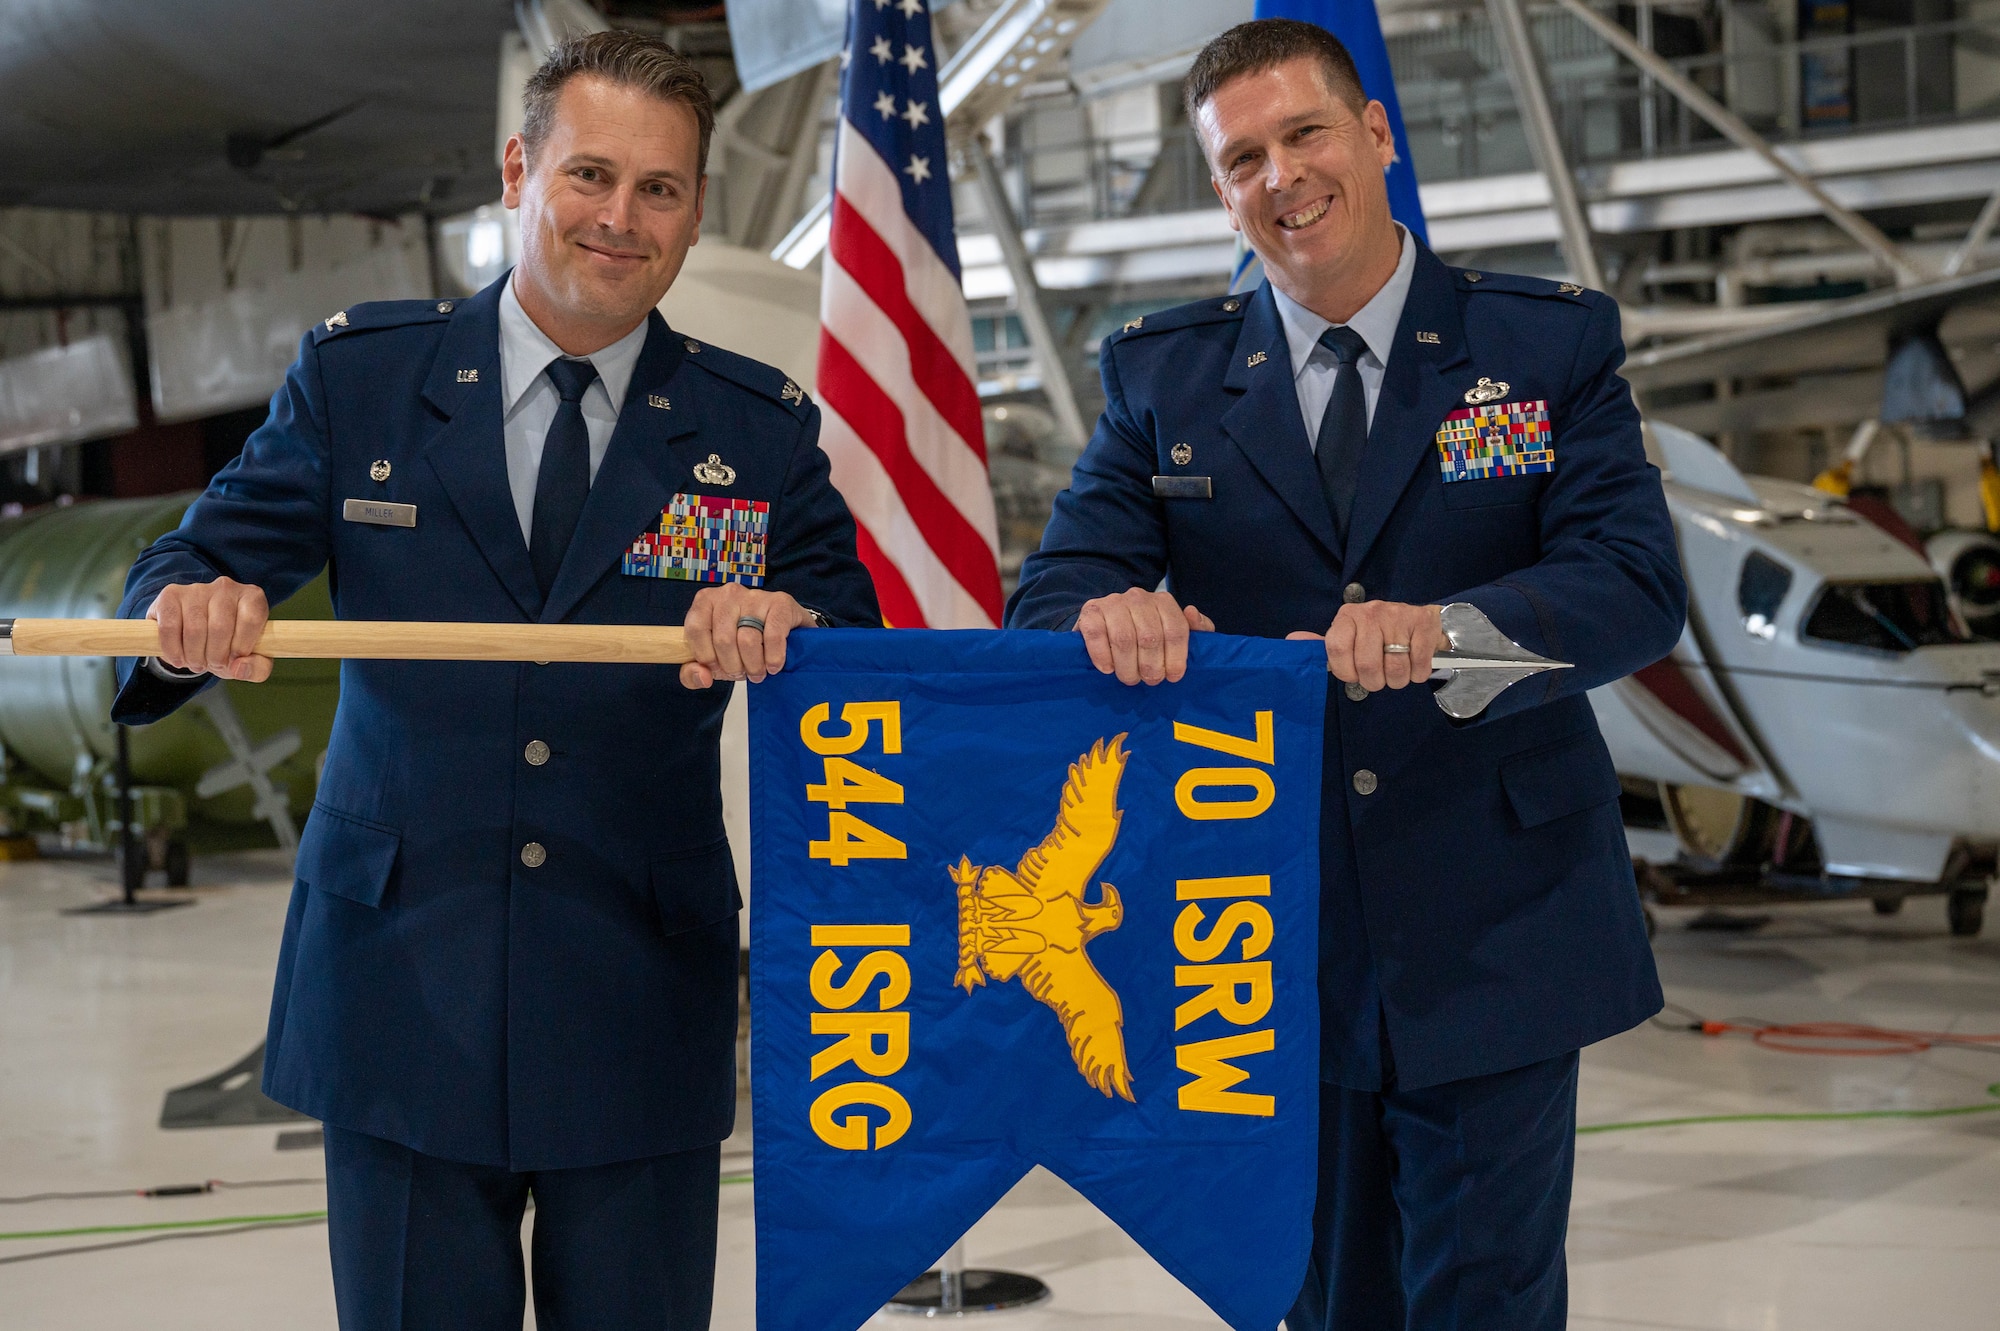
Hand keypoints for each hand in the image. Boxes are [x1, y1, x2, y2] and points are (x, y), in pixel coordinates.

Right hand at [146, 578, 272, 681]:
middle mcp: (226, 587)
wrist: (195, 635)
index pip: (251, 620)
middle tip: (213, 665)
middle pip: (220, 627)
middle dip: (216, 657)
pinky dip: (173, 650)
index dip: (241, 647)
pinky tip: (179, 658)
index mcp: (252, 598)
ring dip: (194, 657)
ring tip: (197, 663)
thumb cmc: (228, 646)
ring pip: (195, 629)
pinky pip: (169, 627)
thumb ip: (257, 668)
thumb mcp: (250, 659)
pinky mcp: (170, 595)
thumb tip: (238, 667)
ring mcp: (197, 589)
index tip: (234, 660)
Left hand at [681, 586, 811, 687]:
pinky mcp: (780, 603)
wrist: (780, 628)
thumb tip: (703, 677)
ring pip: (748, 640)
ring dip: (753, 666)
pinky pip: (773, 637)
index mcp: (705, 600)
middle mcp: (729, 594)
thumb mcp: (711, 660)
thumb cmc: (739, 643)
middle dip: (732, 666)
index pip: (696, 629)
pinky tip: (773, 665)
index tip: (717, 667)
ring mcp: (755, 596)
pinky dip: (773, 658)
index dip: (706, 656)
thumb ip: (692, 674)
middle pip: (723, 639)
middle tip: (741, 673)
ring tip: (757, 672)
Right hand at [1076, 588, 1214, 685]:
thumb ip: (1195, 628)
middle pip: (1150, 637)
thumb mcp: (1174, 631)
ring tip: (1129, 678)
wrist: (1107, 624)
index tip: (1172, 677)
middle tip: (1149, 681)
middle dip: (1151, 667)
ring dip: (1127, 667)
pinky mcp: (1090, 611)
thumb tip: (1191, 612)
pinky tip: (1107, 669)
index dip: (1176, 658)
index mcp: (1164, 601)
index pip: (1176, 630)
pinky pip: (1096, 635)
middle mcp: (1139, 597)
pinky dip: (1103, 656)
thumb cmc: (1146, 634)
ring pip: (1124, 639)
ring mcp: (1113, 602)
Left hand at [1288, 601, 1446, 691]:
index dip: (1345, 671)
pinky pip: (1419, 665)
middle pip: (1367, 665)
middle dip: (1373, 682)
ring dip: (1397, 680)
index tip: (1353, 675)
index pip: (1337, 649)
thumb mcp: (1349, 635)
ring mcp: (1399, 616)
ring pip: (1395, 669)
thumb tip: (1291, 641)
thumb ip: (1325, 644)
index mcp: (1348, 616)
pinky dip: (1417, 674)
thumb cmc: (1378, 634)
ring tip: (1396, 672)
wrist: (1419, 620)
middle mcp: (1372, 612)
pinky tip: (1414, 665)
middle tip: (1378, 678)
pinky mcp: (1424, 625)